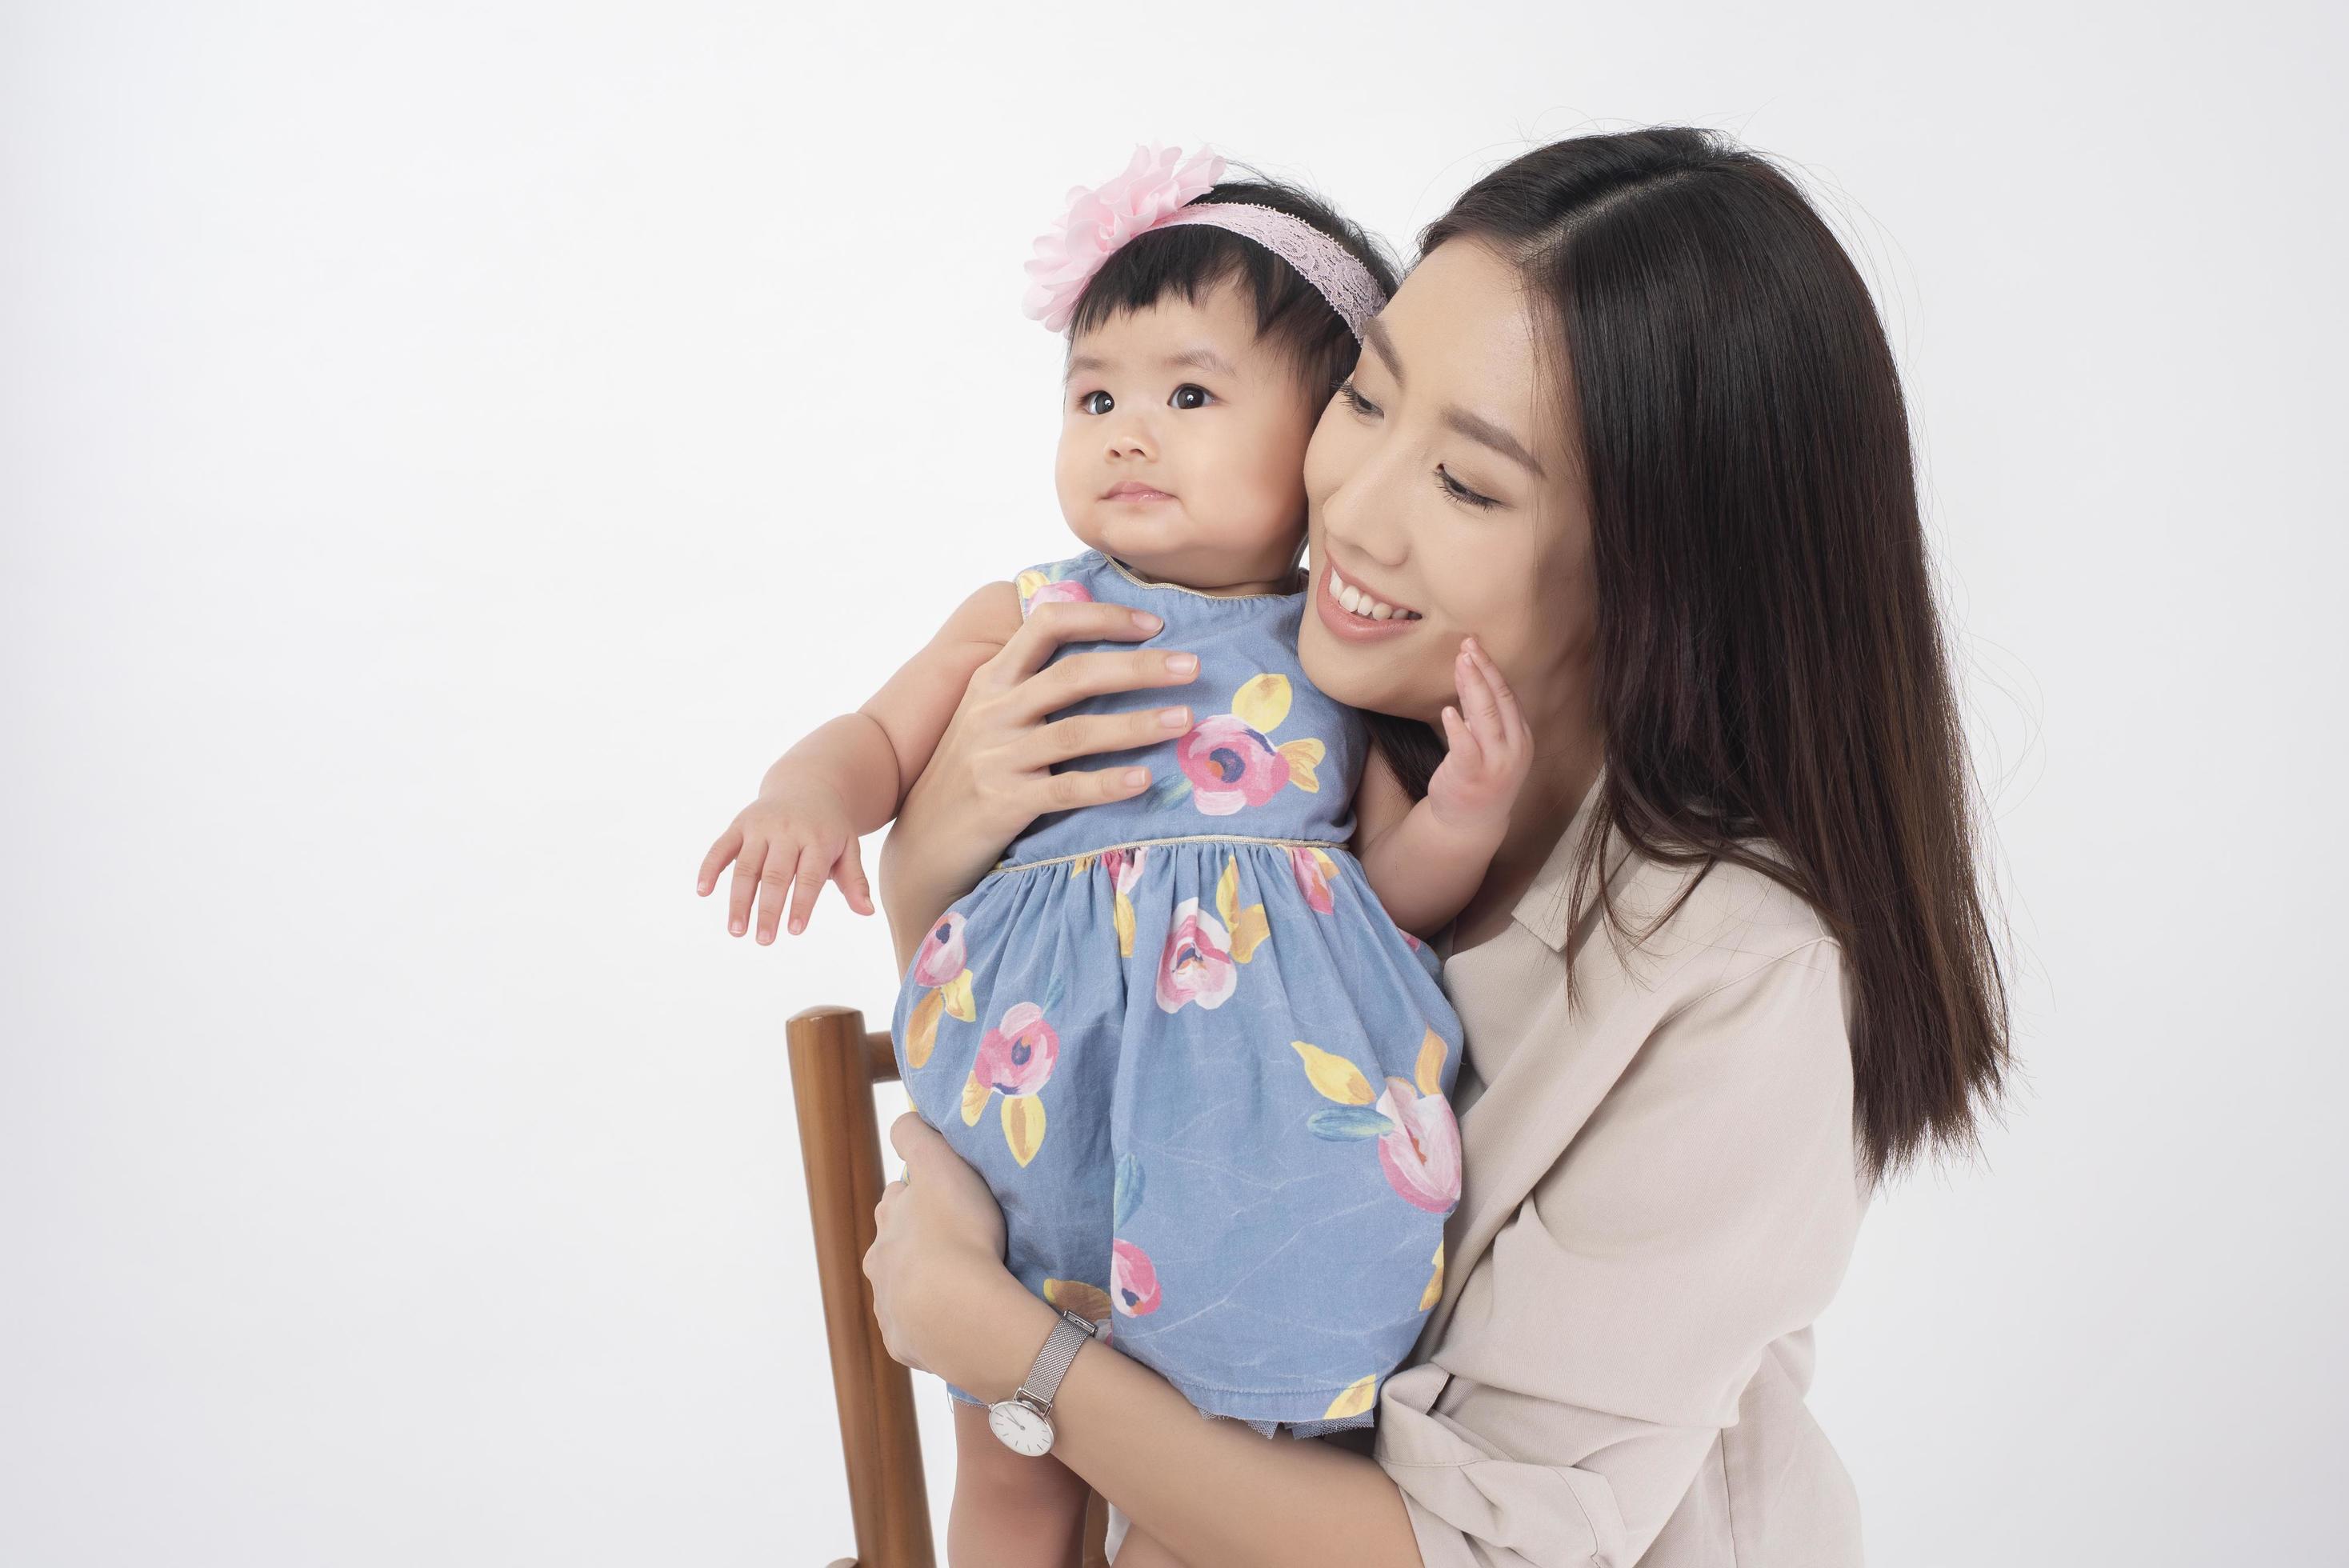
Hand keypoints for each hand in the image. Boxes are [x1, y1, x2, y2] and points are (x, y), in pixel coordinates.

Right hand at [698, 770, 871, 942]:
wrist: (808, 785)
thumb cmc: (829, 827)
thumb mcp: (848, 847)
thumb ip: (855, 880)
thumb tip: (867, 912)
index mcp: (817, 839)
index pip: (808, 876)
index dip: (801, 903)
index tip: (794, 930)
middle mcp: (787, 831)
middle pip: (774, 874)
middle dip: (768, 909)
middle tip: (764, 940)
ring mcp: (760, 826)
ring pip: (745, 866)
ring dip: (739, 900)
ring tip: (736, 930)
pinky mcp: (739, 824)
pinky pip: (721, 847)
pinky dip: (709, 868)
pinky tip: (703, 892)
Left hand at [865, 1112, 1026, 1389]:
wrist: (961, 1313)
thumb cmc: (957, 1232)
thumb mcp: (940, 1166)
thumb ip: (915, 1135)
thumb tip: (901, 1122)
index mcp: (888, 1220)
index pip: (899, 1199)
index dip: (923, 1196)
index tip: (949, 1200)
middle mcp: (879, 1262)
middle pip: (895, 1246)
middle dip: (918, 1243)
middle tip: (959, 1244)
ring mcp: (888, 1307)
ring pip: (903, 1289)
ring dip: (926, 1285)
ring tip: (963, 1288)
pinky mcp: (902, 1343)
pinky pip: (918, 1329)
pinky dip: (933, 1324)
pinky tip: (960, 1321)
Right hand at [880, 599, 1200, 965]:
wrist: (921, 846)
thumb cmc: (968, 777)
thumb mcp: (988, 720)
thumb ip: (1030, 687)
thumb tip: (1107, 657)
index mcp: (991, 680)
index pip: (1047, 623)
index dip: (1102, 617)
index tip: (1154, 624)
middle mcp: (991, 711)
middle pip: (1073, 674)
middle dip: (1138, 666)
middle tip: (1191, 666)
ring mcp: (995, 758)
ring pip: (1076, 731)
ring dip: (1137, 723)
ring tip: (1186, 719)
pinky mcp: (1002, 804)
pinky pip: (1066, 789)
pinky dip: (1108, 783)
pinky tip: (1145, 780)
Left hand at [1427, 636, 1532, 838]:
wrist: (1471, 822)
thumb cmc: (1478, 777)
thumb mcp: (1490, 745)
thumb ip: (1483, 715)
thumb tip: (1469, 676)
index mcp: (1520, 737)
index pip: (1508, 696)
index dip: (1491, 670)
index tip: (1475, 647)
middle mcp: (1513, 748)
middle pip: (1500, 700)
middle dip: (1483, 670)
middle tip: (1467, 645)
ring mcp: (1495, 763)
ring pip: (1486, 717)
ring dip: (1472, 687)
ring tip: (1460, 663)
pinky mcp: (1472, 775)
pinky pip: (1466, 747)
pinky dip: (1458, 727)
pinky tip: (1448, 710)